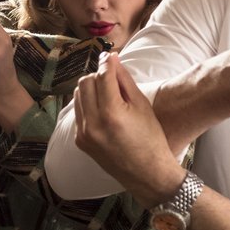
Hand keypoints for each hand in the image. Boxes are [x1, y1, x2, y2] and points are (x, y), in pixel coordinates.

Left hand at [73, 52, 184, 203]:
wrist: (148, 174)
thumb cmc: (151, 138)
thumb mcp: (142, 105)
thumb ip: (124, 80)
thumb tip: (112, 60)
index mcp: (111, 113)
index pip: (102, 76)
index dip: (106, 62)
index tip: (110, 55)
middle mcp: (93, 124)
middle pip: (85, 83)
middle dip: (98, 75)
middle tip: (112, 76)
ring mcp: (84, 134)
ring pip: (78, 96)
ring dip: (91, 88)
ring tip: (109, 93)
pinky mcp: (80, 141)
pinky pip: (79, 112)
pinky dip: (88, 104)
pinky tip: (104, 109)